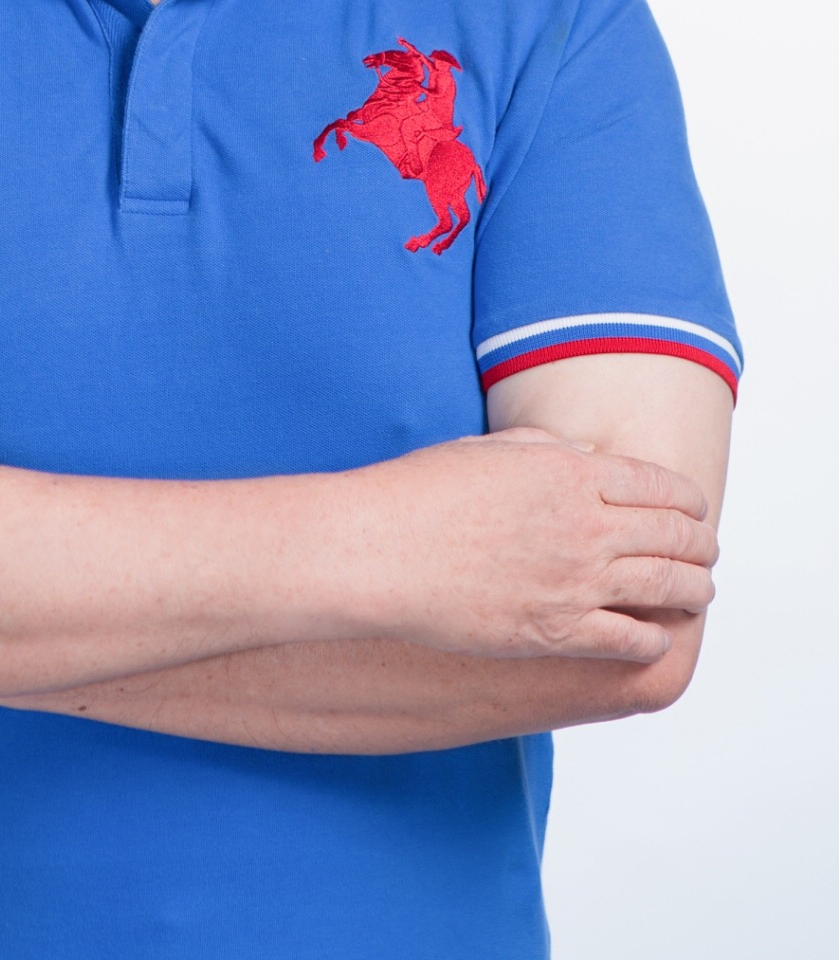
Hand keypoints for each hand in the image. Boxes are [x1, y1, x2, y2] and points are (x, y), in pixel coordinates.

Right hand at [332, 427, 716, 662]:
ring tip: (698, 592)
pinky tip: (654, 636)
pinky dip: (654, 638)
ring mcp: (576, 581)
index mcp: (569, 473)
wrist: (378, 551)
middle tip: (706, 552)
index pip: (659, 485)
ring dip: (693, 589)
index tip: (692, 509)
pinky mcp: (558, 631)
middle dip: (701, 545)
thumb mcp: (486, 450)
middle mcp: (585, 525)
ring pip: (667, 587)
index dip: (686, 500)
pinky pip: (632, 639)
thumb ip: (542, 447)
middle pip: (675, 535)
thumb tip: (580, 454)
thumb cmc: (419, 494)